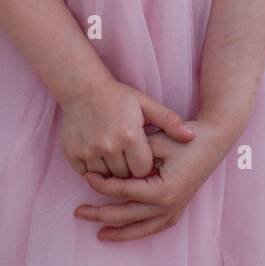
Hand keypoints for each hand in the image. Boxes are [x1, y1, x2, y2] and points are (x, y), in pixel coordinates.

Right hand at [59, 79, 196, 179]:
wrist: (82, 87)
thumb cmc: (118, 96)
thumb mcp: (146, 104)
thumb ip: (170, 121)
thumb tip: (191, 137)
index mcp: (130, 135)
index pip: (143, 170)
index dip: (144, 165)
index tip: (142, 155)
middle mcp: (109, 146)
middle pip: (124, 176)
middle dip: (128, 170)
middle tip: (126, 155)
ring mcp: (89, 151)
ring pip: (105, 178)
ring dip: (110, 172)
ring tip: (113, 154)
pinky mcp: (73, 154)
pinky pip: (87, 173)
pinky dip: (93, 169)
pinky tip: (98, 154)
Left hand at [73, 116, 232, 241]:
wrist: (214, 139)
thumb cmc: (184, 137)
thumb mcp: (156, 140)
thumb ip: (133, 155)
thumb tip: (107, 166)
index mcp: (162, 190)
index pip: (124, 192)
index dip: (102, 185)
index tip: (86, 177)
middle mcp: (169, 205)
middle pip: (127, 215)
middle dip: (100, 215)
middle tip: (78, 212)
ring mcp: (175, 209)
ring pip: (142, 228)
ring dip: (120, 233)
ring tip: (99, 235)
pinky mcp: (179, 207)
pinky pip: (156, 226)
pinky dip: (140, 231)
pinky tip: (126, 232)